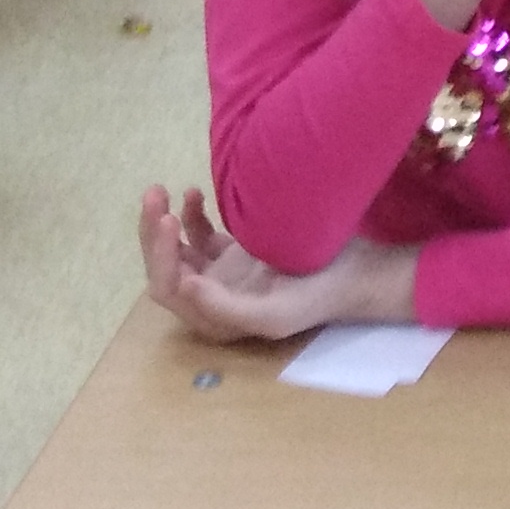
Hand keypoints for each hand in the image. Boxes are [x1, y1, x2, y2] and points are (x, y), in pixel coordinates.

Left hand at [138, 184, 417, 341]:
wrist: (355, 273)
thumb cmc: (317, 296)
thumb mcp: (274, 313)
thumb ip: (225, 308)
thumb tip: (182, 286)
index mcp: (213, 319)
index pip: (169, 288)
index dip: (162, 257)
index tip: (171, 221)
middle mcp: (209, 298)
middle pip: (165, 267)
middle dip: (153, 233)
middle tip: (156, 195)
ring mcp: (220, 274)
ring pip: (175, 249)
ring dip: (163, 221)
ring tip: (164, 189)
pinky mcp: (233, 253)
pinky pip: (198, 234)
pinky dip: (190, 214)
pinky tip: (194, 193)